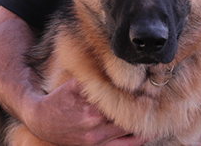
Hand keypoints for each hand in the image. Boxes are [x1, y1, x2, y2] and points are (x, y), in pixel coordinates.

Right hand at [22, 77, 149, 145]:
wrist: (41, 121)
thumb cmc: (59, 98)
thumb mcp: (74, 84)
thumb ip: (91, 76)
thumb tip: (108, 62)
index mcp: (91, 108)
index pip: (120, 99)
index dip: (136, 93)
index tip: (150, 85)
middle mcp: (95, 125)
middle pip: (126, 115)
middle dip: (142, 107)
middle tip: (159, 97)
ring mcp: (96, 140)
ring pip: (126, 132)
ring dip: (143, 124)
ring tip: (159, 114)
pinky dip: (136, 141)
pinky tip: (148, 134)